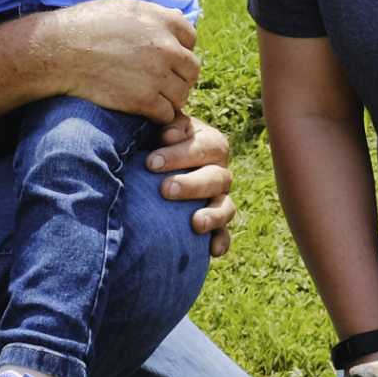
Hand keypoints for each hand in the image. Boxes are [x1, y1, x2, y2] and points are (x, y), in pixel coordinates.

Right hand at [30, 0, 200, 123]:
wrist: (58, 51)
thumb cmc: (84, 25)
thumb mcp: (123, 6)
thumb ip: (152, 15)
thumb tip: (170, 18)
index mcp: (163, 20)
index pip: (191, 38)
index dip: (179, 49)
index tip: (165, 58)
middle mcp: (166, 46)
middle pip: (191, 68)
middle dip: (179, 76)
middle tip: (162, 82)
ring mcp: (157, 74)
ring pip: (182, 93)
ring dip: (171, 97)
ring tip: (153, 97)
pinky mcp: (144, 100)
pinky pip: (166, 113)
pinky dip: (158, 115)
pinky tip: (144, 110)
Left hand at [149, 116, 235, 255]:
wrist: (153, 162)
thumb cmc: (156, 140)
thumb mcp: (162, 126)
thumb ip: (169, 125)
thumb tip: (170, 135)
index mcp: (211, 143)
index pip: (204, 147)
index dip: (179, 155)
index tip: (150, 163)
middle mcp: (220, 171)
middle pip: (218, 178)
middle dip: (192, 184)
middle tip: (165, 190)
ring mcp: (219, 198)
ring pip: (226, 207)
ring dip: (212, 215)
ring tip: (195, 223)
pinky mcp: (215, 222)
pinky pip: (224, 233)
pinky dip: (221, 241)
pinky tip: (213, 251)